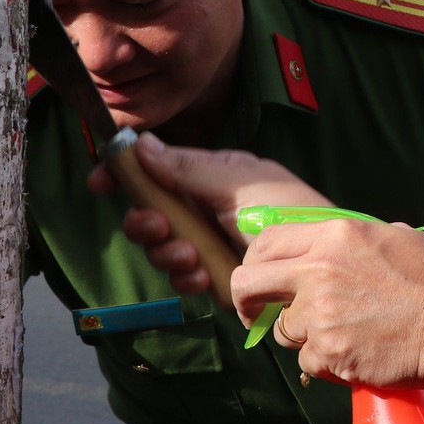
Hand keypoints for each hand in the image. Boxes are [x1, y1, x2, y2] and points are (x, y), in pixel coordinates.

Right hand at [96, 135, 330, 293]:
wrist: (323, 266)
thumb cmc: (291, 213)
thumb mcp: (240, 183)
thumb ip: (188, 169)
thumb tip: (140, 144)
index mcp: (213, 175)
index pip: (157, 169)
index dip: (124, 174)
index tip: (99, 182)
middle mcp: (207, 207)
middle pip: (150, 212)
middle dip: (145, 222)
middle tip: (159, 227)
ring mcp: (210, 243)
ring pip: (161, 248)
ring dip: (167, 253)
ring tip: (192, 256)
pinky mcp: (218, 278)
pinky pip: (183, 278)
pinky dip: (186, 278)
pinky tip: (204, 277)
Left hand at [231, 217, 423, 389]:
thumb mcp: (394, 235)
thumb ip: (350, 238)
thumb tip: (321, 243)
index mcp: (335, 236)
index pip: (266, 241)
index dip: (256, 260)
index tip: (261, 278)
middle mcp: (319, 272)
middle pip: (247, 284)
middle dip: (246, 301)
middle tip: (256, 313)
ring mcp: (321, 316)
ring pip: (282, 330)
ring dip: (303, 335)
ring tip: (342, 332)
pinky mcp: (329, 353)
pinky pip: (307, 362)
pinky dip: (326, 362)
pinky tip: (356, 352)